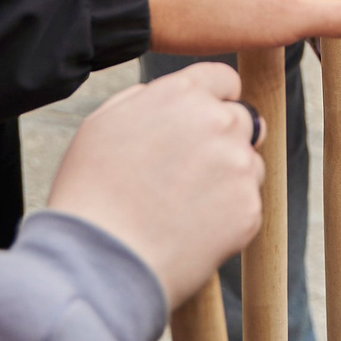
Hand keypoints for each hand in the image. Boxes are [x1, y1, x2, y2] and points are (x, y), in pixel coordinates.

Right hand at [45, 63, 262, 305]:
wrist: (99, 260)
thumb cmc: (91, 193)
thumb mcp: (102, 123)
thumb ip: (145, 99)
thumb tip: (168, 97)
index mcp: (181, 94)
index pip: (224, 80)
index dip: (215, 100)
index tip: (204, 123)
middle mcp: (218, 122)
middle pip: (242, 121)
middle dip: (222, 141)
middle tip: (187, 173)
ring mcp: (237, 166)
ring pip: (249, 164)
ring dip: (228, 178)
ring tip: (183, 206)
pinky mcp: (248, 208)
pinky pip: (246, 205)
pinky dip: (227, 216)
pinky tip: (190, 229)